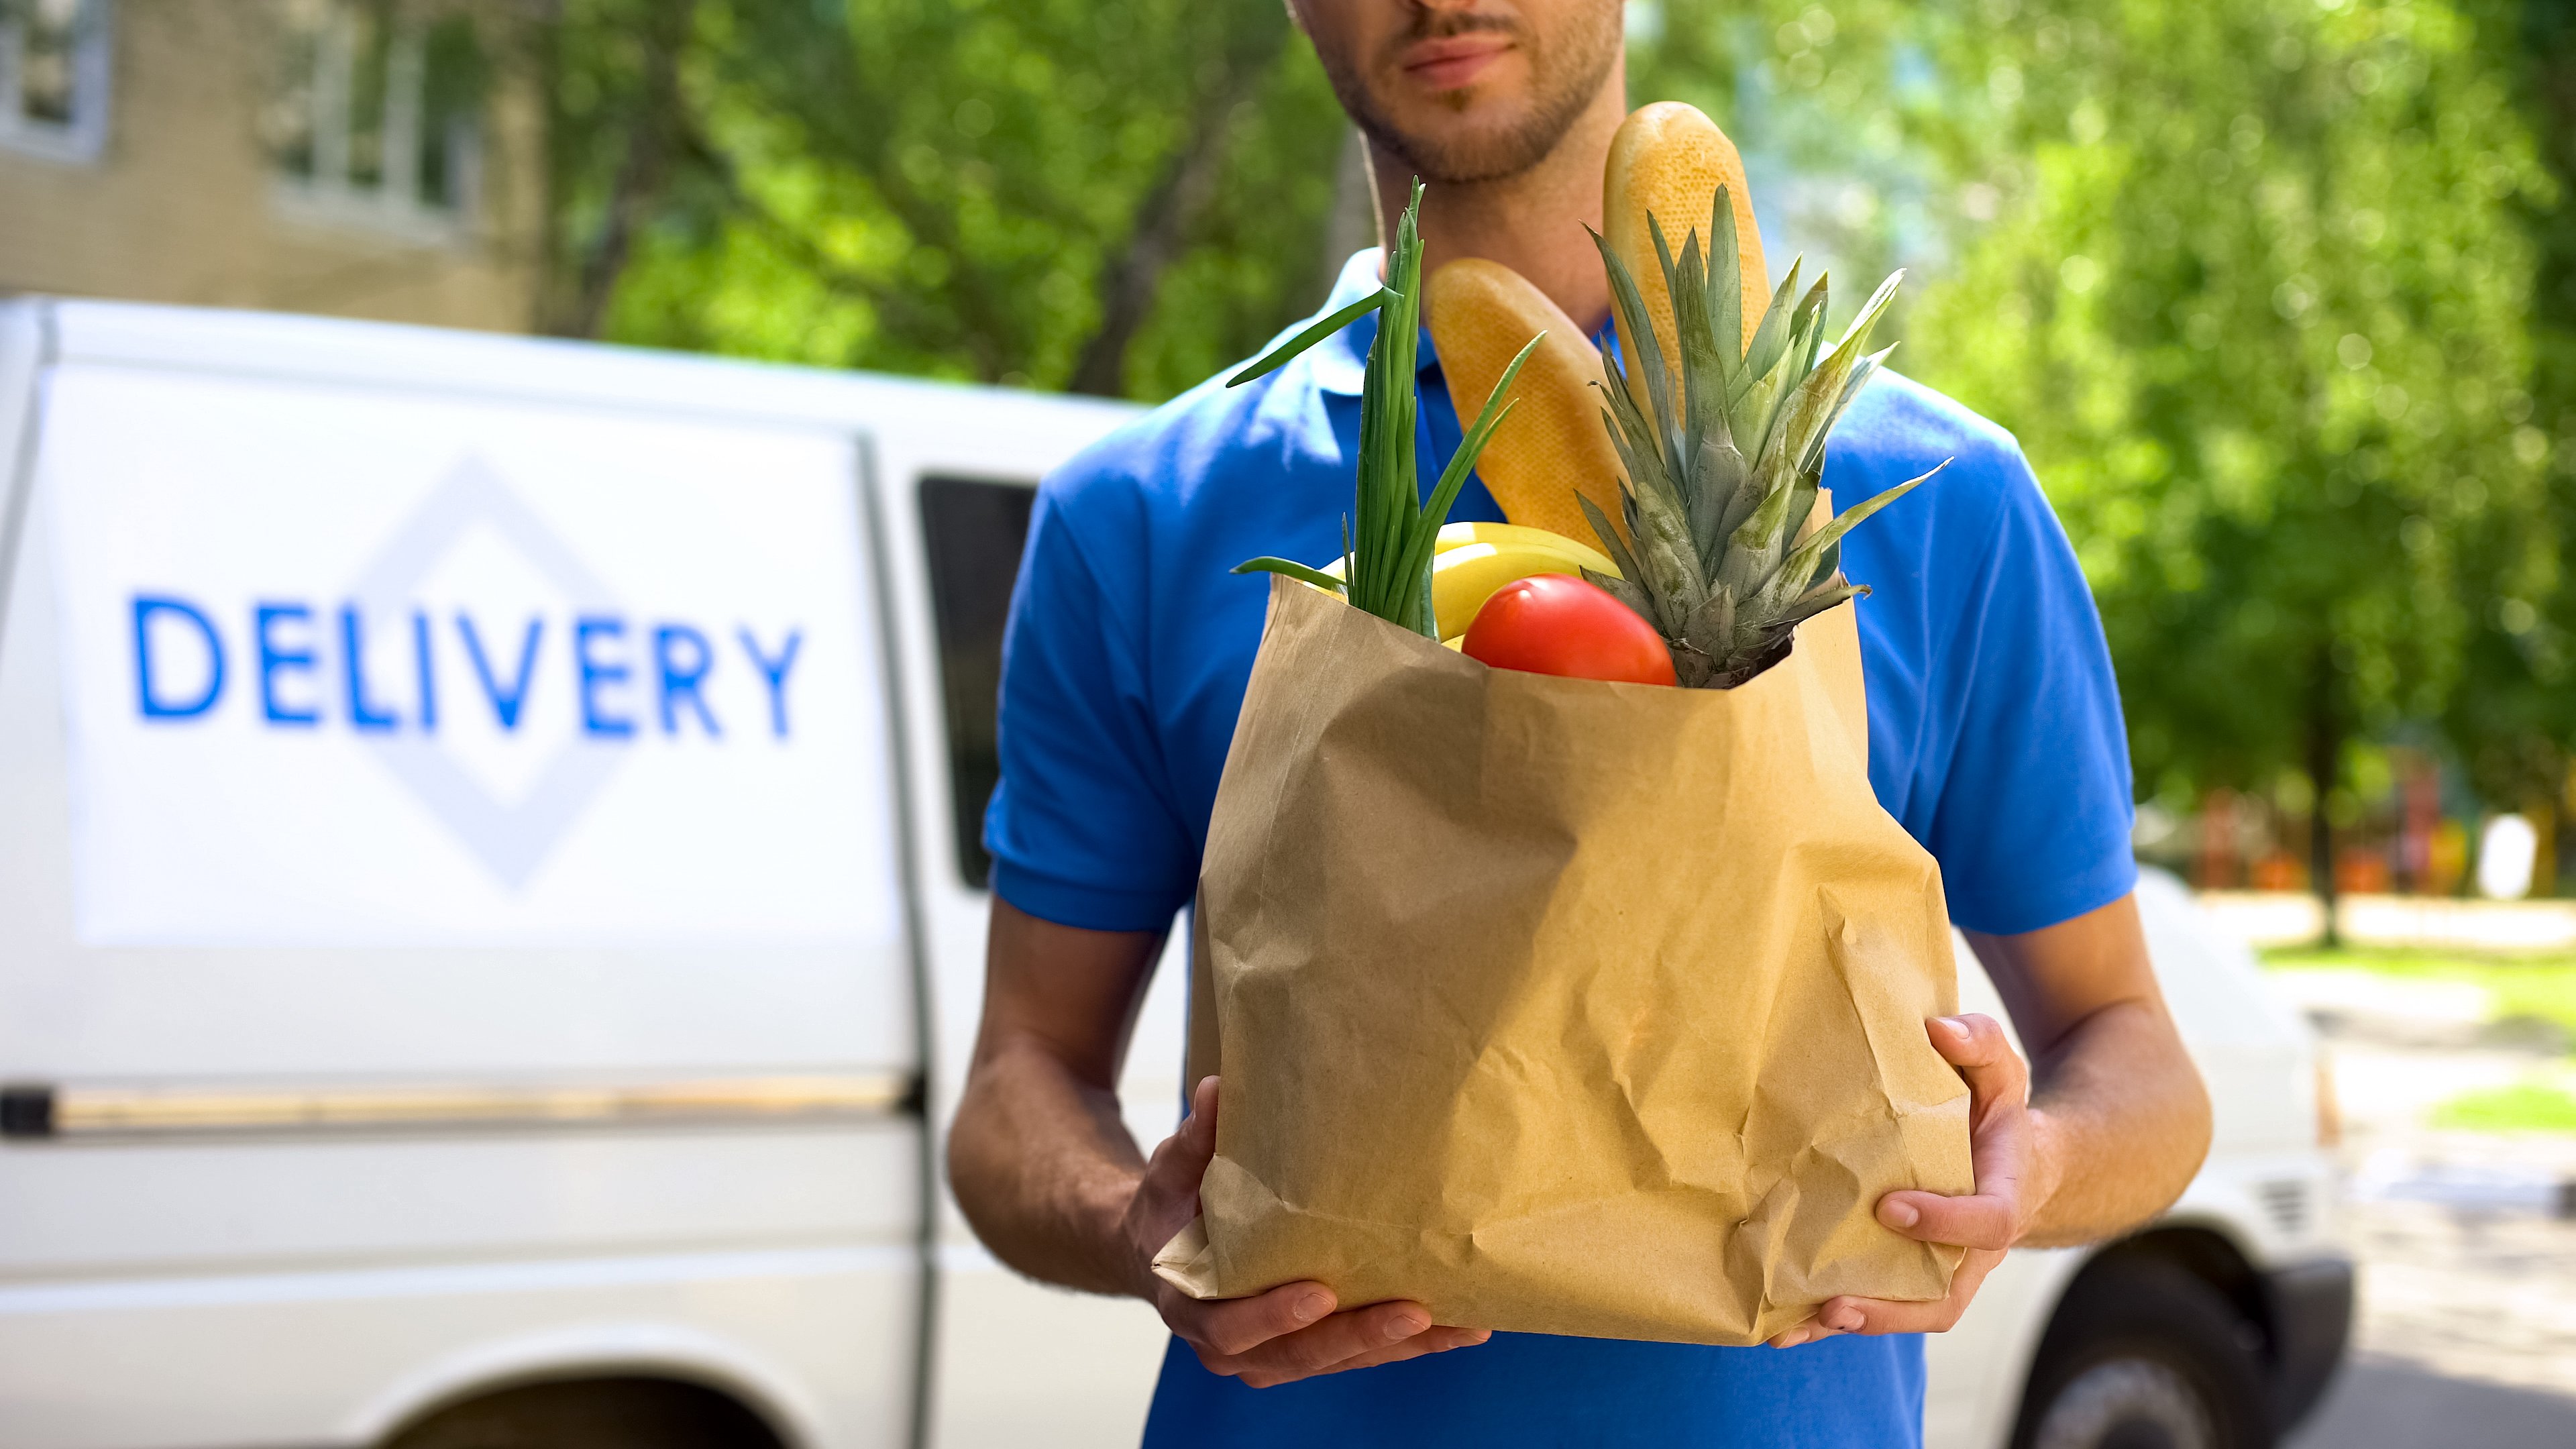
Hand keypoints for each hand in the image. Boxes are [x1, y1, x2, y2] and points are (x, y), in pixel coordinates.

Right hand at [1122, 1076, 1491, 1387]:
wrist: (1163, 1249)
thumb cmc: (1171, 1208)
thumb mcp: (1172, 1172)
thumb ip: (1194, 1140)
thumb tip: (1217, 1089)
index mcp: (1192, 1304)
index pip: (1231, 1325)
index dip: (1273, 1315)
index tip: (1321, 1294)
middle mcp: (1231, 1345)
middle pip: (1299, 1354)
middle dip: (1360, 1336)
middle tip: (1415, 1312)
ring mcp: (1273, 1355)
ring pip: (1339, 1360)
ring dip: (1401, 1348)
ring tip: (1461, 1326)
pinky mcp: (1309, 1351)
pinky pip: (1359, 1354)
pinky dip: (1409, 1344)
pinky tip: (1460, 1327)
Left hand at [1769, 1013, 2040, 1346]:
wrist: (2011, 1161)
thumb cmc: (1997, 1112)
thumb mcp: (2000, 1070)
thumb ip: (1980, 1043)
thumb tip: (1939, 1030)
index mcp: (2003, 1198)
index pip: (1986, 1223)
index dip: (1943, 1222)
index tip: (1890, 1207)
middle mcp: (1974, 1250)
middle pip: (1943, 1297)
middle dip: (1891, 1308)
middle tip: (1837, 1301)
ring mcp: (1943, 1269)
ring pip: (1908, 1312)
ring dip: (1854, 1323)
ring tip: (1798, 1322)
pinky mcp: (1910, 1275)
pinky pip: (1878, 1307)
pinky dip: (1830, 1322)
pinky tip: (1781, 1327)